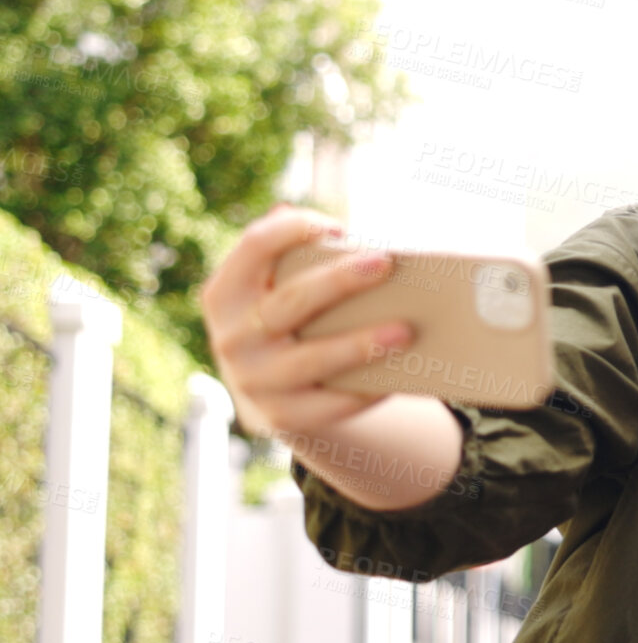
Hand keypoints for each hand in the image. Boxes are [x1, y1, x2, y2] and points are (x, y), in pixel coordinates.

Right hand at [199, 205, 411, 437]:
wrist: (272, 393)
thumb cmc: (289, 322)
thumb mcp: (275, 290)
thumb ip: (294, 258)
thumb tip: (338, 234)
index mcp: (228, 293)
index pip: (254, 246)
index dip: (294, 229)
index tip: (338, 226)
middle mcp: (233, 336)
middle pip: (293, 300)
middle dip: (341, 280)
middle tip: (387, 264)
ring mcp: (254, 380)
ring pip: (313, 358)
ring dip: (361, 344)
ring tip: (406, 330)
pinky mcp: (282, 416)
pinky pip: (330, 404)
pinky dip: (365, 391)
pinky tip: (397, 377)